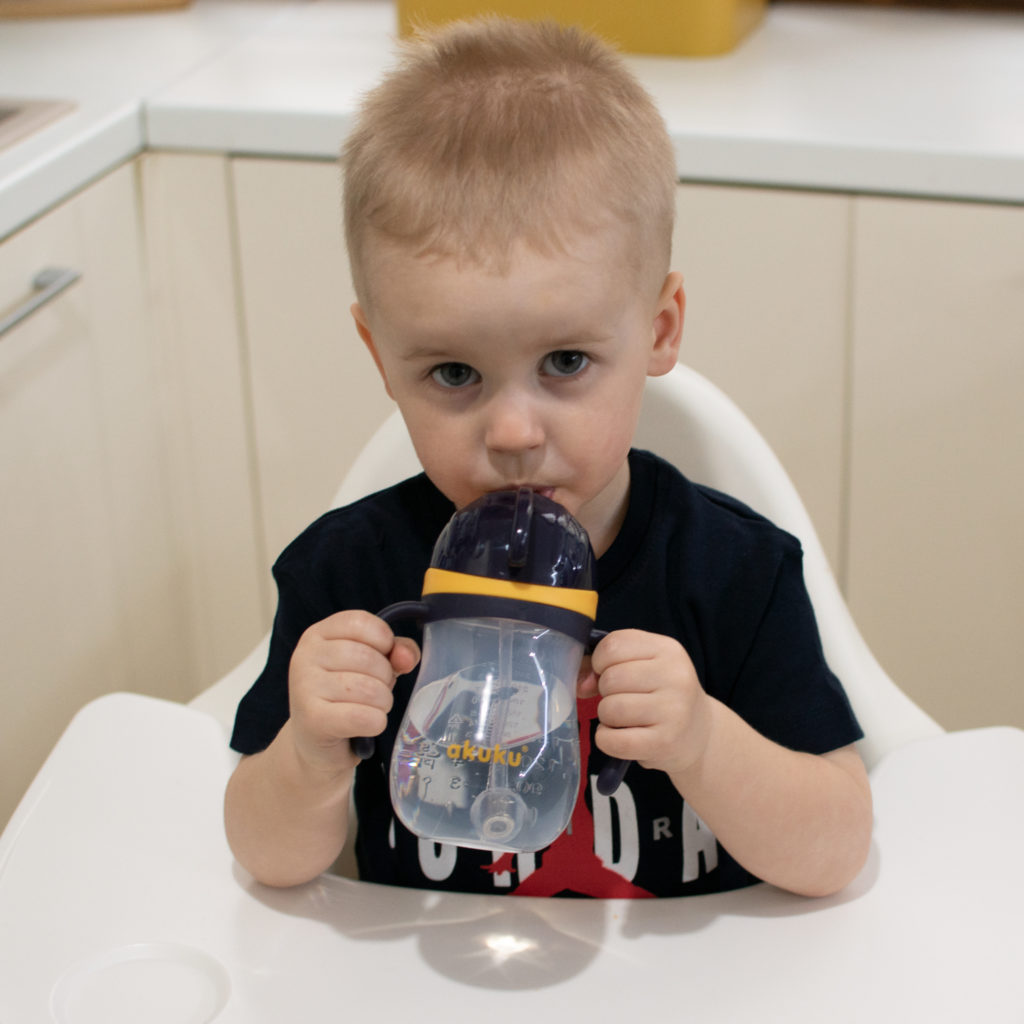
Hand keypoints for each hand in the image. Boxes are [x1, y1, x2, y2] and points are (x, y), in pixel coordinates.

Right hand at [287, 609, 419, 775]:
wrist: (314, 740)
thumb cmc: (346, 694)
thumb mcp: (373, 664)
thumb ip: (397, 651)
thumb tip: (406, 657)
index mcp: (318, 634)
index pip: (360, 622)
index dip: (384, 640)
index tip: (383, 655)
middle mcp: (305, 656)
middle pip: (367, 657)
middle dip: (385, 677)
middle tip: (377, 690)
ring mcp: (304, 687)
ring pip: (369, 689)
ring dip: (383, 702)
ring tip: (371, 707)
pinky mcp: (312, 720)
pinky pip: (364, 717)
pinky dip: (376, 722)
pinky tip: (366, 724)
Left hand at [579, 629, 711, 777]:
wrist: (699, 734)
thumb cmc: (661, 695)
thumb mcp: (643, 667)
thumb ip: (605, 665)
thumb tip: (580, 682)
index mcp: (668, 650)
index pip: (613, 645)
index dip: (599, 661)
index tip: (607, 672)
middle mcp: (676, 676)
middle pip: (610, 678)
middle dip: (605, 692)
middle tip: (621, 699)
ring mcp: (674, 710)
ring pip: (610, 708)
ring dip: (607, 718)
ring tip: (624, 719)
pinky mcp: (665, 742)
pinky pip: (613, 740)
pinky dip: (607, 740)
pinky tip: (621, 736)